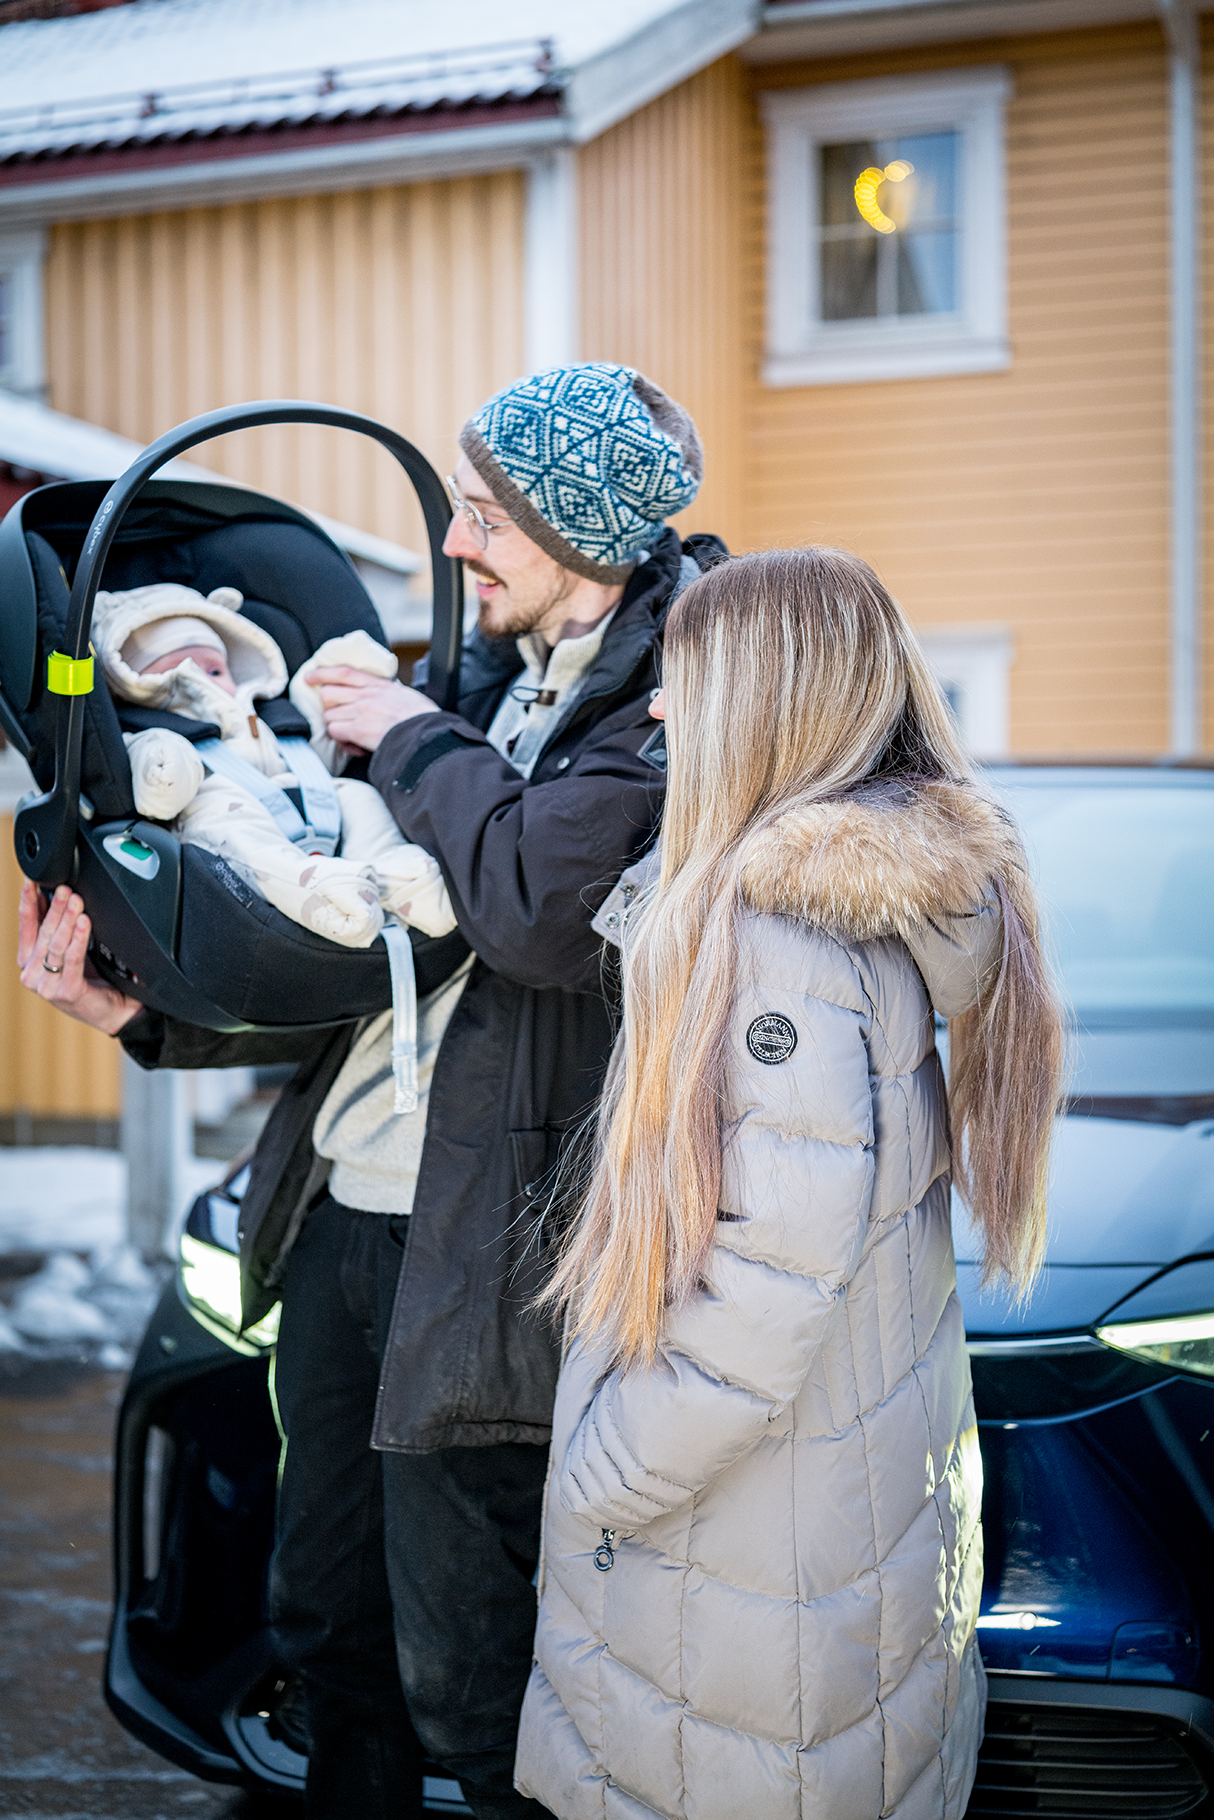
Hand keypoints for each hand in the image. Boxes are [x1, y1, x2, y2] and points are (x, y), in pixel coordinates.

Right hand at [17, 880, 141, 1035]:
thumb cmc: (90, 978)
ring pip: (56, 944)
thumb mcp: (67, 951)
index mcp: (28, 962)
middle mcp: (31, 974)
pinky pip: (72, 958)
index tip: (32, 881)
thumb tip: (53, 894)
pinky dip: (79, 938)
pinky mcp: (66, 992)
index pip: (25, 925)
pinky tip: (85, 923)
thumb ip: (57, 928)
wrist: (113, 1011)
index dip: (28, 901)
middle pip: (43, 932)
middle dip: (55, 907)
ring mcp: (46, 985)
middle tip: (66, 888)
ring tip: (76, 900)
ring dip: (68, 919)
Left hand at [306, 666, 438, 753]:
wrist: (426, 734)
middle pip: (329, 694)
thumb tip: (389, 693)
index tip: (310, 677)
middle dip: (330, 707)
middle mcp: (365, 695)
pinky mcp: (357, 730)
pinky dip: (342, 741)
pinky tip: (355, 746)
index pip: (343, 672)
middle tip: (339, 717)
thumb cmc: (423, 719)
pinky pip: (335, 733)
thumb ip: (390, 693)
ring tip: (350, 736)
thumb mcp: (406, 695)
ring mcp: (359, 712)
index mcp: (378, 685)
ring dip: (337, 726)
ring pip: (329, 716)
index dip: (323, 673)